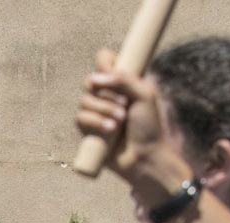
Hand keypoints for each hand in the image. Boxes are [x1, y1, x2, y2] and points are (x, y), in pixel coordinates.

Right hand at [75, 50, 193, 209]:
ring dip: (104, 110)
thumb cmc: (149, 127)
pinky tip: (109, 132)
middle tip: (125, 105)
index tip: (114, 75)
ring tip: (119, 123)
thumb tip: (94, 80)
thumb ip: (124, 79)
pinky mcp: (87, 129)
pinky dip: (95, 123)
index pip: (104, 59)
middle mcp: (107, 94)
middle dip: (107, 94)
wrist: (144, 156)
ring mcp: (96, 111)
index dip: (105, 64)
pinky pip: (80, 118)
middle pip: (90, 80)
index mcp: (122, 81)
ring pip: (84, 100)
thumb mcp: (144, 94)